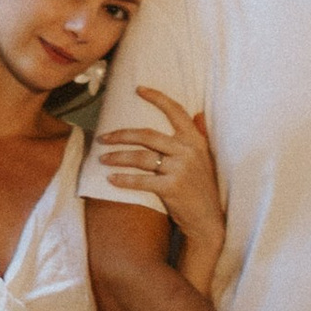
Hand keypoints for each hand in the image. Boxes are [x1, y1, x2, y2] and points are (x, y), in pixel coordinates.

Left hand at [96, 86, 225, 289]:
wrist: (208, 221)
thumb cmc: (202, 190)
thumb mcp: (206, 160)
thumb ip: (200, 136)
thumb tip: (197, 113)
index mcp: (196, 141)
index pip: (176, 112)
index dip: (157, 98)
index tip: (139, 89)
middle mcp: (189, 151)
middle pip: (148, 135)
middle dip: (122, 135)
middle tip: (103, 137)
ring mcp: (181, 169)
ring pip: (141, 157)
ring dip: (118, 157)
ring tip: (102, 158)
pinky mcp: (172, 188)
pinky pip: (142, 180)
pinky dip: (124, 179)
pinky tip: (111, 179)